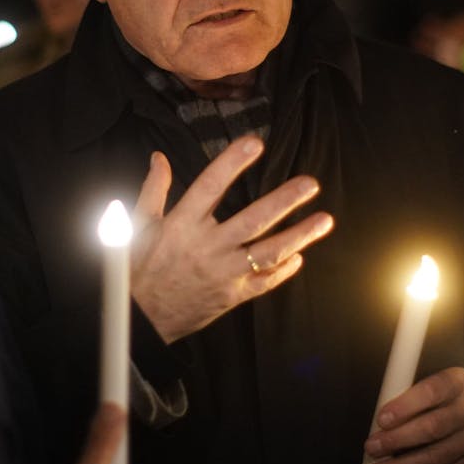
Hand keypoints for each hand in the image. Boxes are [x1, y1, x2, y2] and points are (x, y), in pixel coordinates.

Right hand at [130, 136, 334, 342]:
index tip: (255, 143)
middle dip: (284, 201)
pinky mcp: (232, 295)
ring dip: (299, 236)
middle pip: (252, 220)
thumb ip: (153, 190)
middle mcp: (206, 248)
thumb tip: (160, 158)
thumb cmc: (139, 269)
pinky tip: (300, 256)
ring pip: (268, 252)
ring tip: (325, 220)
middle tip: (311, 184)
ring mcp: (223, 273)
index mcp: (181, 225)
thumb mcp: (138, 226)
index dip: (231, 163)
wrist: (142, 319)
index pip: (209, 186)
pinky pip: (264, 282)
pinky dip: (284, 270)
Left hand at [362, 367, 463, 463]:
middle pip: (433, 427)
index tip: (381, 419)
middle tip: (371, 447)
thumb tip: (378, 422)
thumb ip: (414, 396)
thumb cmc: (455, 395)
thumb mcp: (441, 383)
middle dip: (398, 440)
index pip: (432, 391)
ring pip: (437, 456)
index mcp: (460, 382)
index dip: (406, 406)